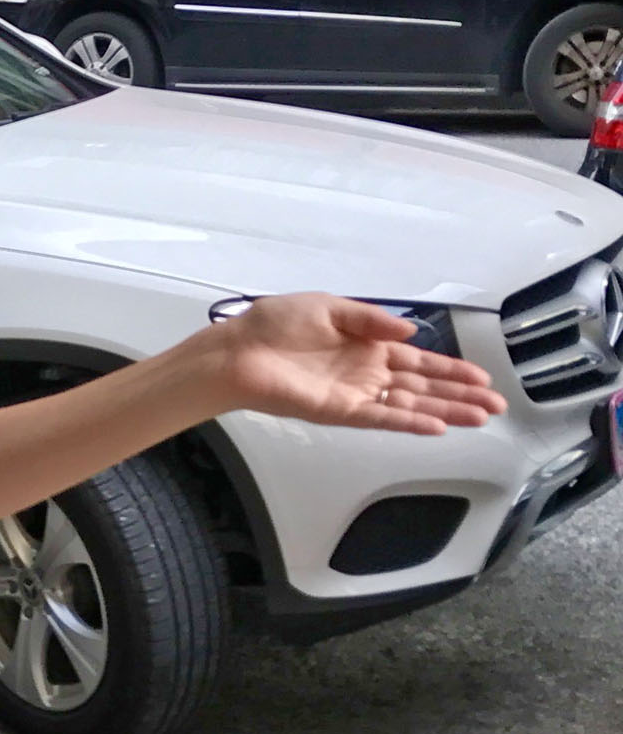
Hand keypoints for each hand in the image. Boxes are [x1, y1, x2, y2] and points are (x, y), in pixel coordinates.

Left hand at [208, 293, 505, 435]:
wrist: (238, 351)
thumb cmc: (275, 325)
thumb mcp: (330, 307)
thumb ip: (372, 320)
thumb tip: (411, 329)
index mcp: (367, 346)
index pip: (419, 360)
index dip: (451, 370)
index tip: (482, 378)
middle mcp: (367, 374)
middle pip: (423, 387)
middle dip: (460, 395)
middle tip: (495, 404)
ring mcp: (356, 395)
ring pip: (410, 406)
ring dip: (446, 411)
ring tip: (480, 417)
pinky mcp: (339, 411)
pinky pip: (380, 419)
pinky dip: (408, 422)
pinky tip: (437, 426)